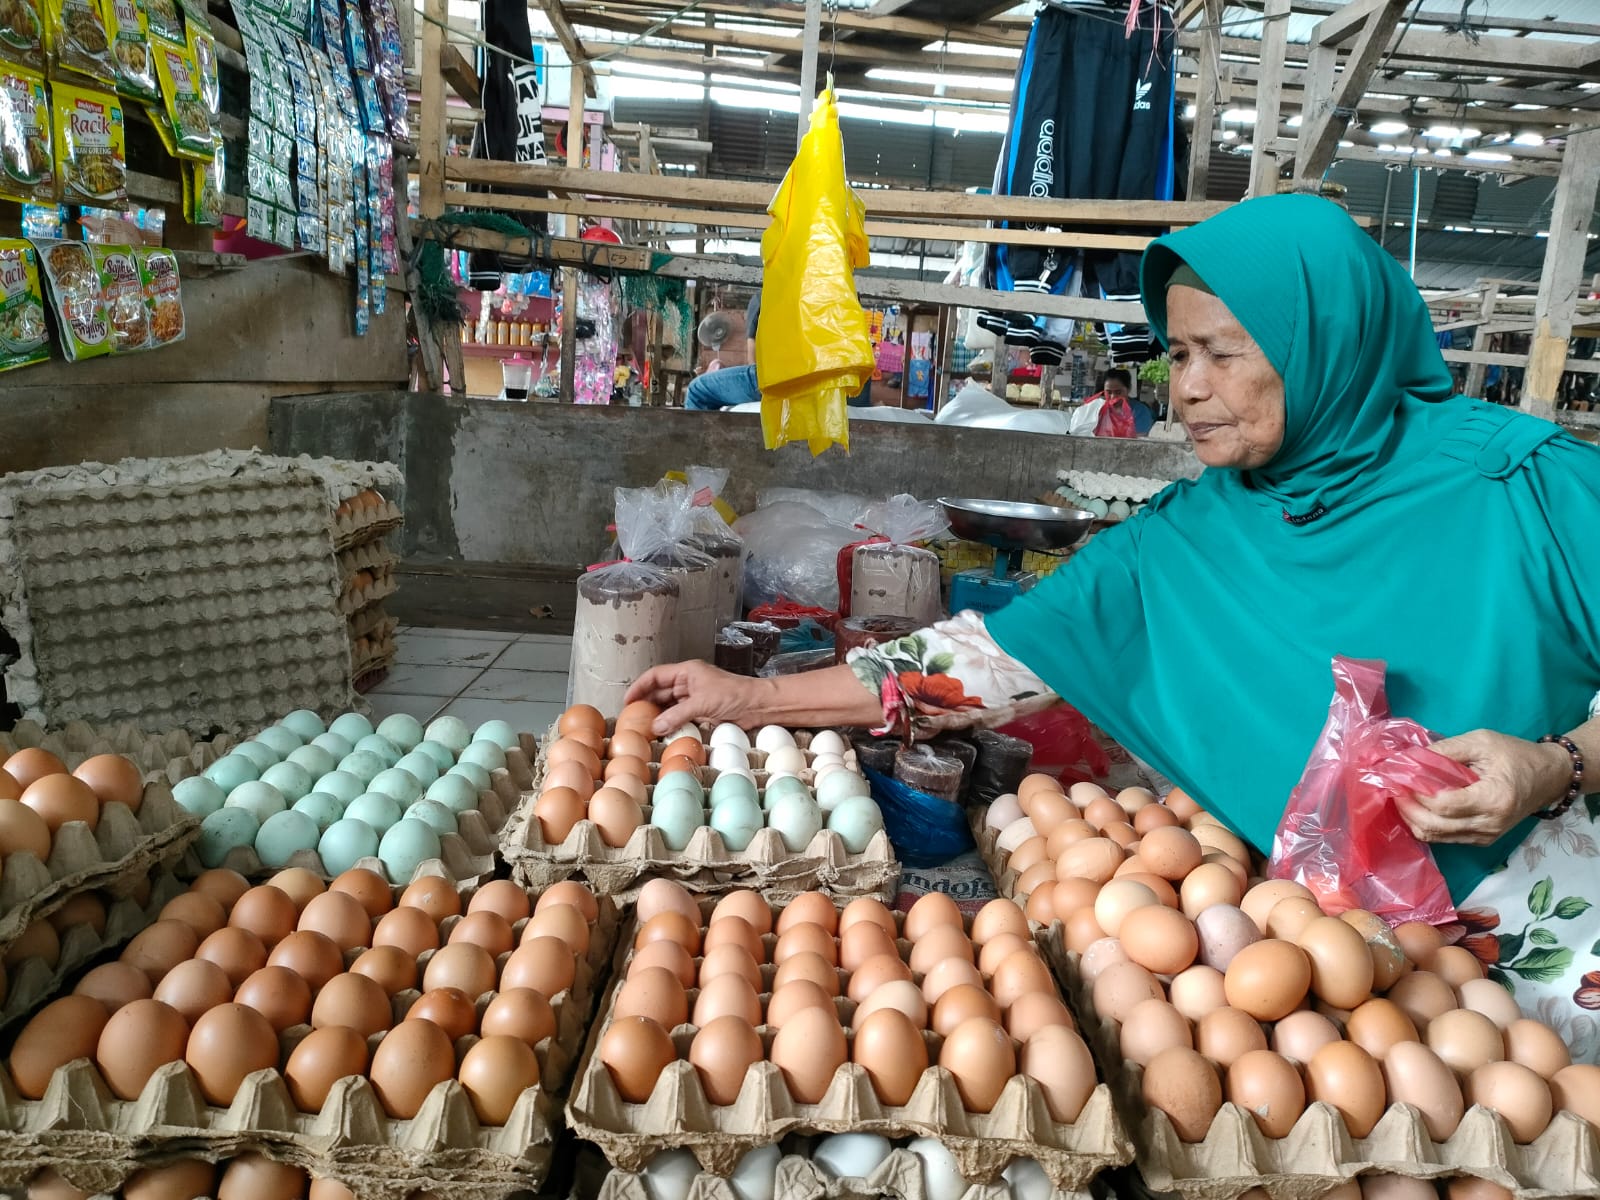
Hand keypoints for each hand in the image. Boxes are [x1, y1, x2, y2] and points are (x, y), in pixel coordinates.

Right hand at [624, 661, 758, 736]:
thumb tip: (655, 726)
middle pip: (660, 691)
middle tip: (632, 719)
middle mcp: (688, 682)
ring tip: (643, 728)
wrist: (757, 706)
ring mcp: (694, 697)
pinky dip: (670, 723)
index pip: (655, 676)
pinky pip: (679, 716)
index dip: (639, 687)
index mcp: (686, 672)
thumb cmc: (734, 695)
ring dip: (658, 716)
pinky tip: (662, 732)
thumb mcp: (702, 704)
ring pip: (668, 706)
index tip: (627, 701)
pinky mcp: (700, 711)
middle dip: (646, 704)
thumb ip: (677, 715)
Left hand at [1394, 729, 1568, 844]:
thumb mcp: (1481, 741)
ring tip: (1400, 795)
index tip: (1398, 776)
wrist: (1549, 776)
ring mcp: (1486, 836)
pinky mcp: (1481, 840)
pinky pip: (1444, 838)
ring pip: (1435, 836)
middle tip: (1392, 787)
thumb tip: (1409, 757)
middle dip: (1406, 807)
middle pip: (1434, 825)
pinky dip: (1425, 824)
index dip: (1415, 793)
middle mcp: (1489, 824)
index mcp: (1493, 799)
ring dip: (1412, 817)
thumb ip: (1445, 749)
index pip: (1443, 804)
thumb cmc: (1516, 755)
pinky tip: (1416, 806)